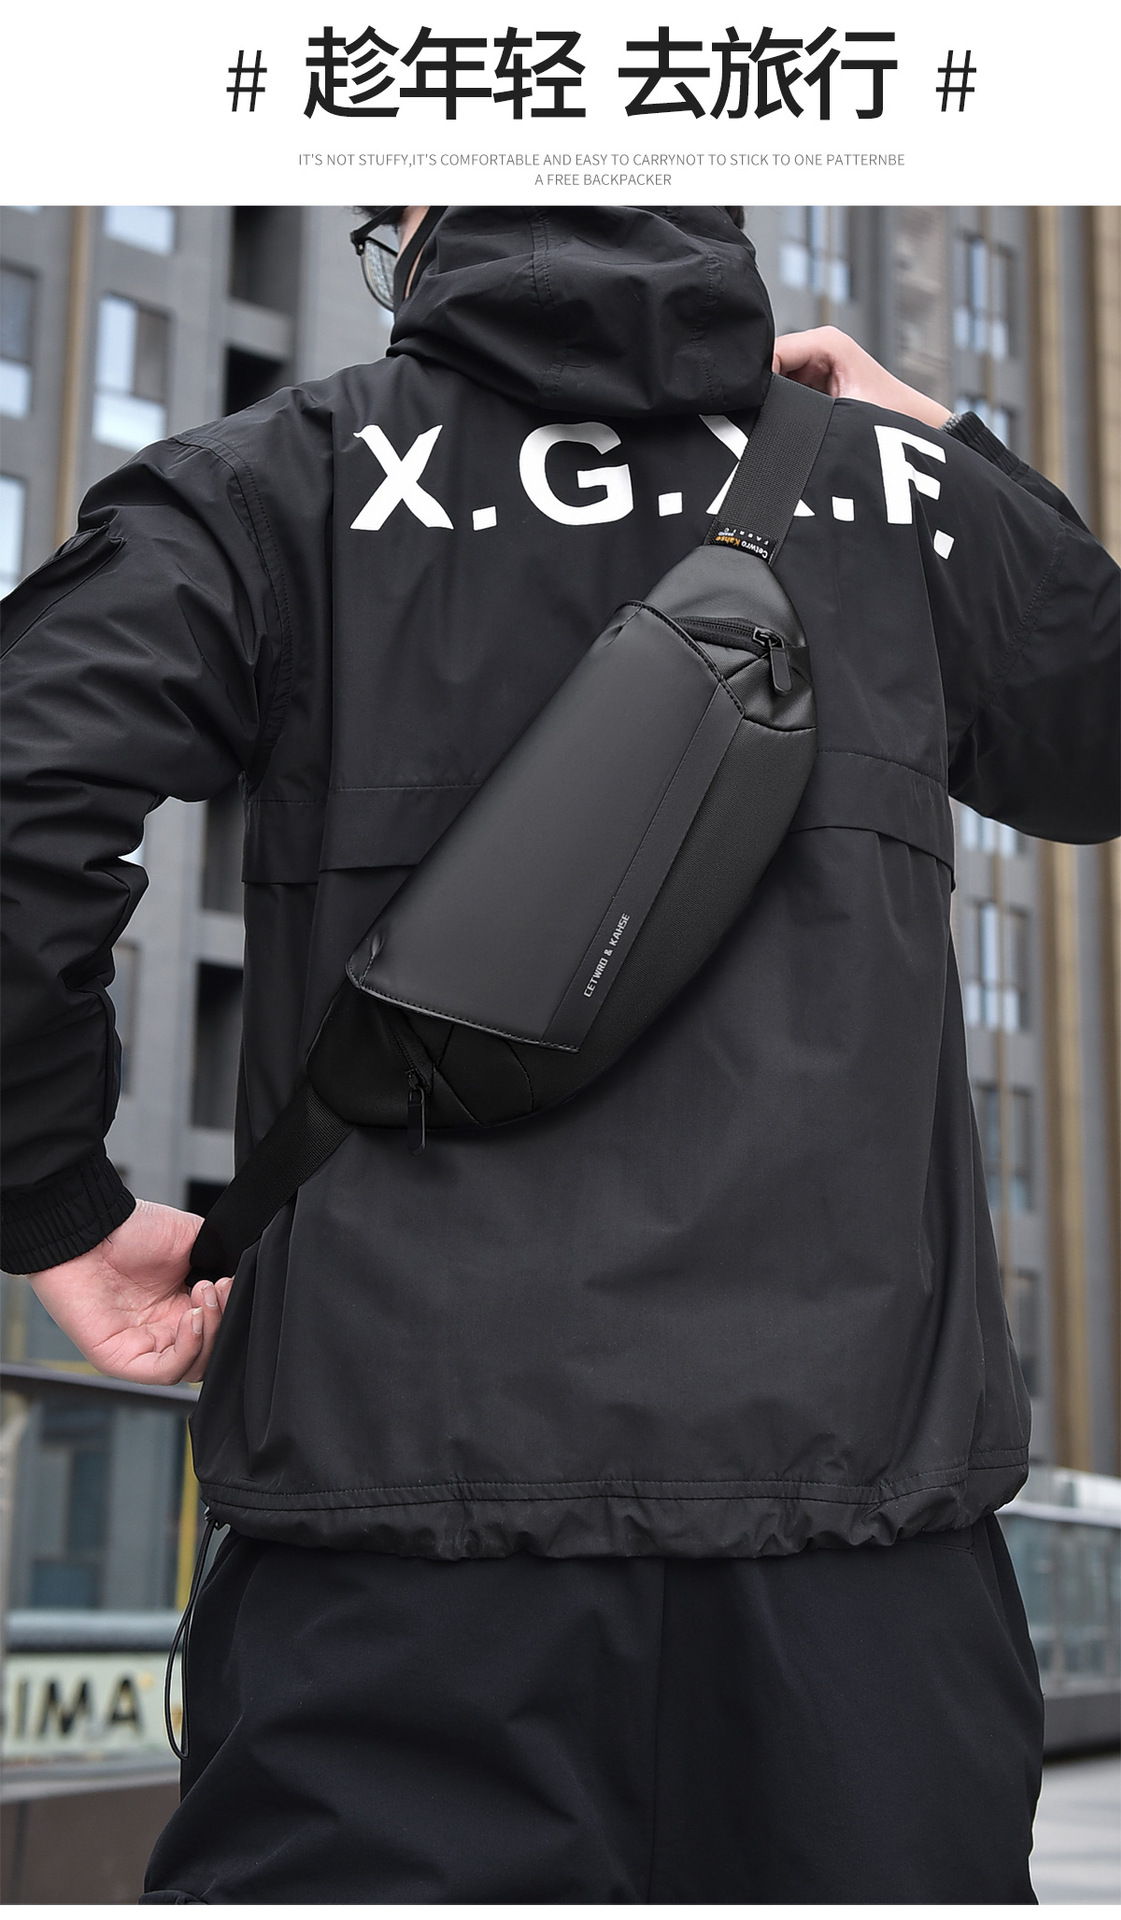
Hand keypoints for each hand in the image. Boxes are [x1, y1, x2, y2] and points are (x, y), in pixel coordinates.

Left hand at [27, 1200, 232, 1385]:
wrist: (91, 1227)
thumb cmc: (131, 1230)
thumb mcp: (193, 1240)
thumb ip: (221, 1263)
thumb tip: (244, 1281)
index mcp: (180, 1309)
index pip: (218, 1331)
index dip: (231, 1312)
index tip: (232, 1282)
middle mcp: (162, 1332)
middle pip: (210, 1354)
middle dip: (224, 1322)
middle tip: (217, 1287)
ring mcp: (141, 1348)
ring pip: (192, 1369)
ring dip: (209, 1334)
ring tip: (203, 1298)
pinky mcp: (119, 1359)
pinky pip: (163, 1372)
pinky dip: (188, 1350)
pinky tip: (192, 1318)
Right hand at [773, 326, 951, 429]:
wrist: (917, 428)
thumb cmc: (892, 416)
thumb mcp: (844, 413)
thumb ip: (804, 411)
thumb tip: (772, 418)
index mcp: (827, 343)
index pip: (771, 353)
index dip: (758, 383)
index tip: (754, 412)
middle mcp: (819, 348)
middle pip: (768, 366)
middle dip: (764, 395)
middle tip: (765, 423)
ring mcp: (815, 365)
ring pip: (773, 381)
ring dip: (774, 404)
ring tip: (782, 426)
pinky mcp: (813, 383)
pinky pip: (784, 393)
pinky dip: (782, 410)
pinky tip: (788, 426)